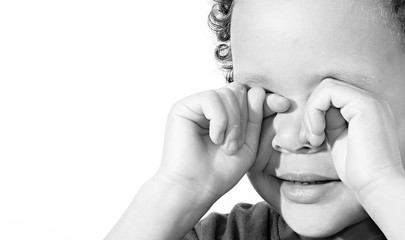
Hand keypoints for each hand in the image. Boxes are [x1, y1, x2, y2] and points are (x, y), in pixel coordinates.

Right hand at [159, 82, 288, 202]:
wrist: (194, 189)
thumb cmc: (220, 172)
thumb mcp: (248, 144)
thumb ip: (256, 117)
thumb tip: (258, 91)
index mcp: (226, 113)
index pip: (248, 94)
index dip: (265, 98)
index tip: (284, 105)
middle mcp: (210, 106)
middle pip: (239, 91)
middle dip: (244, 119)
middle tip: (235, 146)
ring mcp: (196, 105)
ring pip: (227, 93)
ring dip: (233, 124)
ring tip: (226, 147)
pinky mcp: (182, 107)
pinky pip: (211, 99)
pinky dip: (219, 120)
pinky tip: (215, 138)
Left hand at [301, 79, 403, 198]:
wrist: (376, 185)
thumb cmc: (357, 169)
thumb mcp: (336, 139)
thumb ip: (327, 122)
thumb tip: (310, 113)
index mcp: (363, 109)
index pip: (329, 96)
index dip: (313, 114)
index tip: (311, 139)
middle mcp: (369, 101)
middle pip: (326, 89)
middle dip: (310, 113)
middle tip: (310, 139)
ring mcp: (369, 101)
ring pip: (325, 88)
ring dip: (311, 113)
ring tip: (314, 139)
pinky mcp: (365, 104)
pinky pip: (328, 92)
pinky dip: (314, 111)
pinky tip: (318, 134)